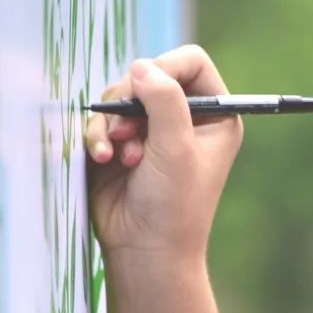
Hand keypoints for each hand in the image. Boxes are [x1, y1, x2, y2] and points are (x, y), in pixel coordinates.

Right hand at [84, 45, 242, 269]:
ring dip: (113, 121)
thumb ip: (164, 100)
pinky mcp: (121, 143)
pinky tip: (102, 158)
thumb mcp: (176, 148)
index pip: (191, 62)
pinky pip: (101, 118)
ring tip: (121, 156)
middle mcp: (185, 118)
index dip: (166, 67)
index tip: (149, 89)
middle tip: (129, 132)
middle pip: (149, 73)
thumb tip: (141, 66)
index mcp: (215, 115)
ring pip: (119, 94)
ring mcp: (150, 129)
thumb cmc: (175, 205)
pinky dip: (98, 134)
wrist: (146, 250)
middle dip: (131, 100)